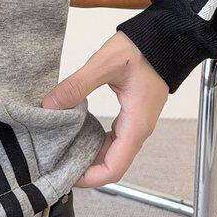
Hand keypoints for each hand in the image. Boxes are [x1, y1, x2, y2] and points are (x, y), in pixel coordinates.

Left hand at [42, 31, 168, 187]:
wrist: (166, 36)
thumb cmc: (143, 49)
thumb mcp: (105, 64)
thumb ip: (77, 86)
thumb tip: (50, 106)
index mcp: (136, 125)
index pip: (114, 169)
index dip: (89, 179)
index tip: (65, 176)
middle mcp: (138, 130)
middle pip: (112, 165)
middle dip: (85, 170)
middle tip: (56, 164)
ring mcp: (136, 123)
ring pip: (112, 153)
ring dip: (89, 157)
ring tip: (62, 152)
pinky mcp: (132, 114)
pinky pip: (113, 139)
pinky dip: (94, 142)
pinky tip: (76, 133)